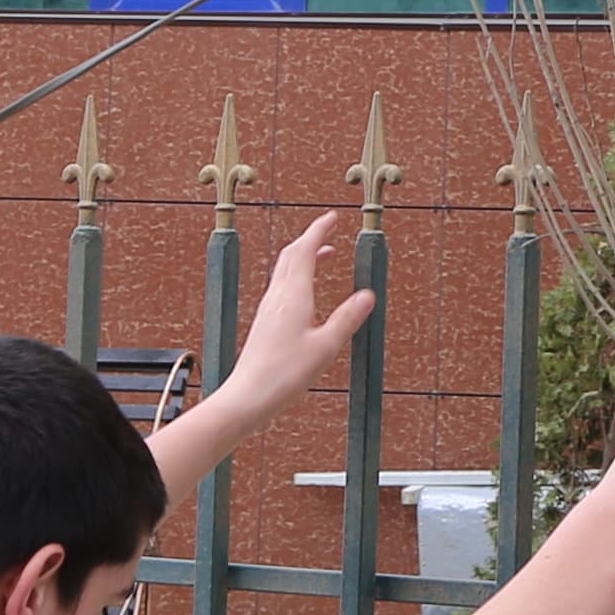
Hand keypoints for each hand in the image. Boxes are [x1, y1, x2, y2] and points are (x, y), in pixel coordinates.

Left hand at [228, 212, 376, 414]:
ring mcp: (269, 309)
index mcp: (293, 296)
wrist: (248, 396)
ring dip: (304, 256)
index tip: (332, 218)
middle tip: (329, 231)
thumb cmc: (283, 375)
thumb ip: (347, 319)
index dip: (319, 230)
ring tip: (324, 256)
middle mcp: (278, 297)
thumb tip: (366, 296)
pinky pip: (282, 286)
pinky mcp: (265, 322)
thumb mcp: (326, 347)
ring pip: (285, 270)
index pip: (305, 250)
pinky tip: (305, 290)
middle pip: (291, 255)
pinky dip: (297, 275)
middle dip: (311, 238)